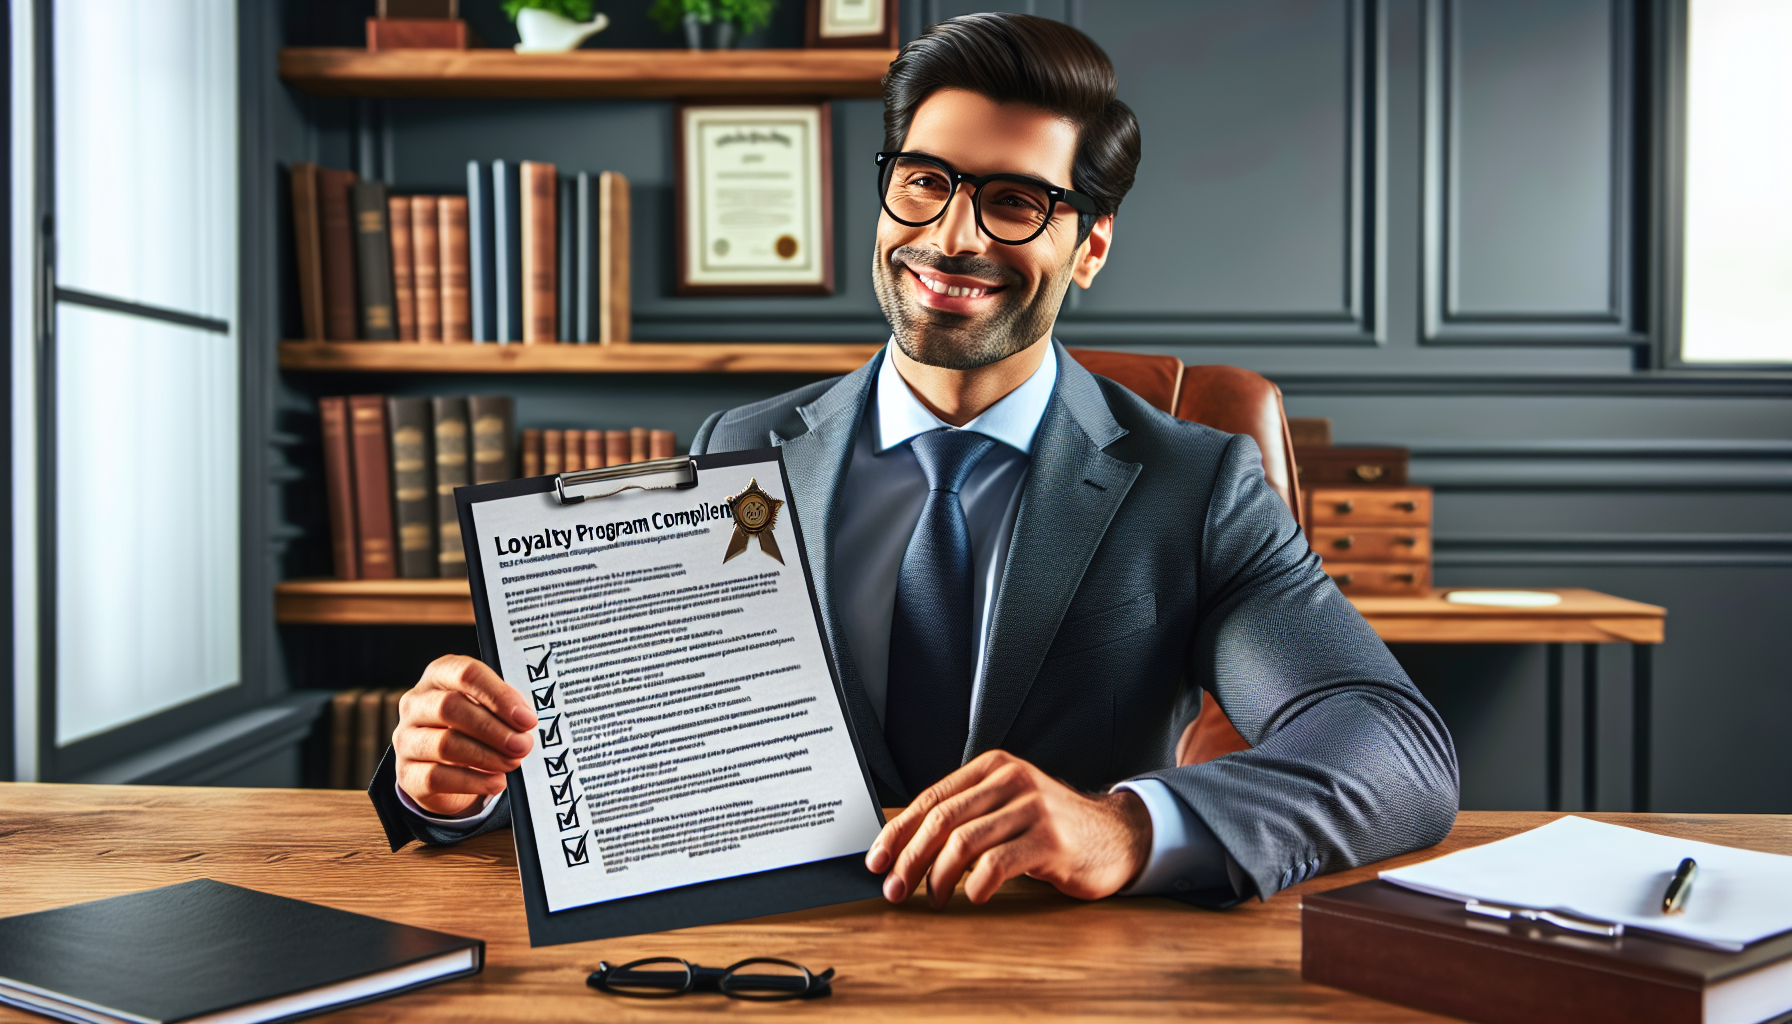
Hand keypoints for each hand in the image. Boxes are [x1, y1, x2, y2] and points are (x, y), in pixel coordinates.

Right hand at [394, 655, 538, 816]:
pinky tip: (497, 782)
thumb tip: (525, 719)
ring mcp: (406, 739)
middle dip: (493, 729)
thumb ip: (507, 708)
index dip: (499, 696)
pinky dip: (473, 781)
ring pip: (444, 744)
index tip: (526, 718)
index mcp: (439, 676)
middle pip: (450, 707)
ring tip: (512, 763)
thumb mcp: (492, 710)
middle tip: (522, 745)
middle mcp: (416, 703)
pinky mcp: (407, 773)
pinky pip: (437, 777)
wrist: (449, 768)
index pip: (466, 674)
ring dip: (486, 756)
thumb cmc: (475, 728)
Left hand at [864, 750, 1151, 906]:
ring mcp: (1033, 808)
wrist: (1115, 837)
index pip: (931, 799)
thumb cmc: (1053, 828)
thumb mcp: (1008, 807)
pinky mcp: (1050, 841)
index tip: (877, 860)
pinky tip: (974, 896)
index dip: (897, 832)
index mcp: (994, 768)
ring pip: (962, 843)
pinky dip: (975, 886)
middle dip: (909, 858)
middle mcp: (1011, 781)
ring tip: (933, 897)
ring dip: (937, 877)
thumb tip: (906, 847)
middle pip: (941, 821)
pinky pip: (996, 864)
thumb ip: (967, 816)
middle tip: (895, 888)